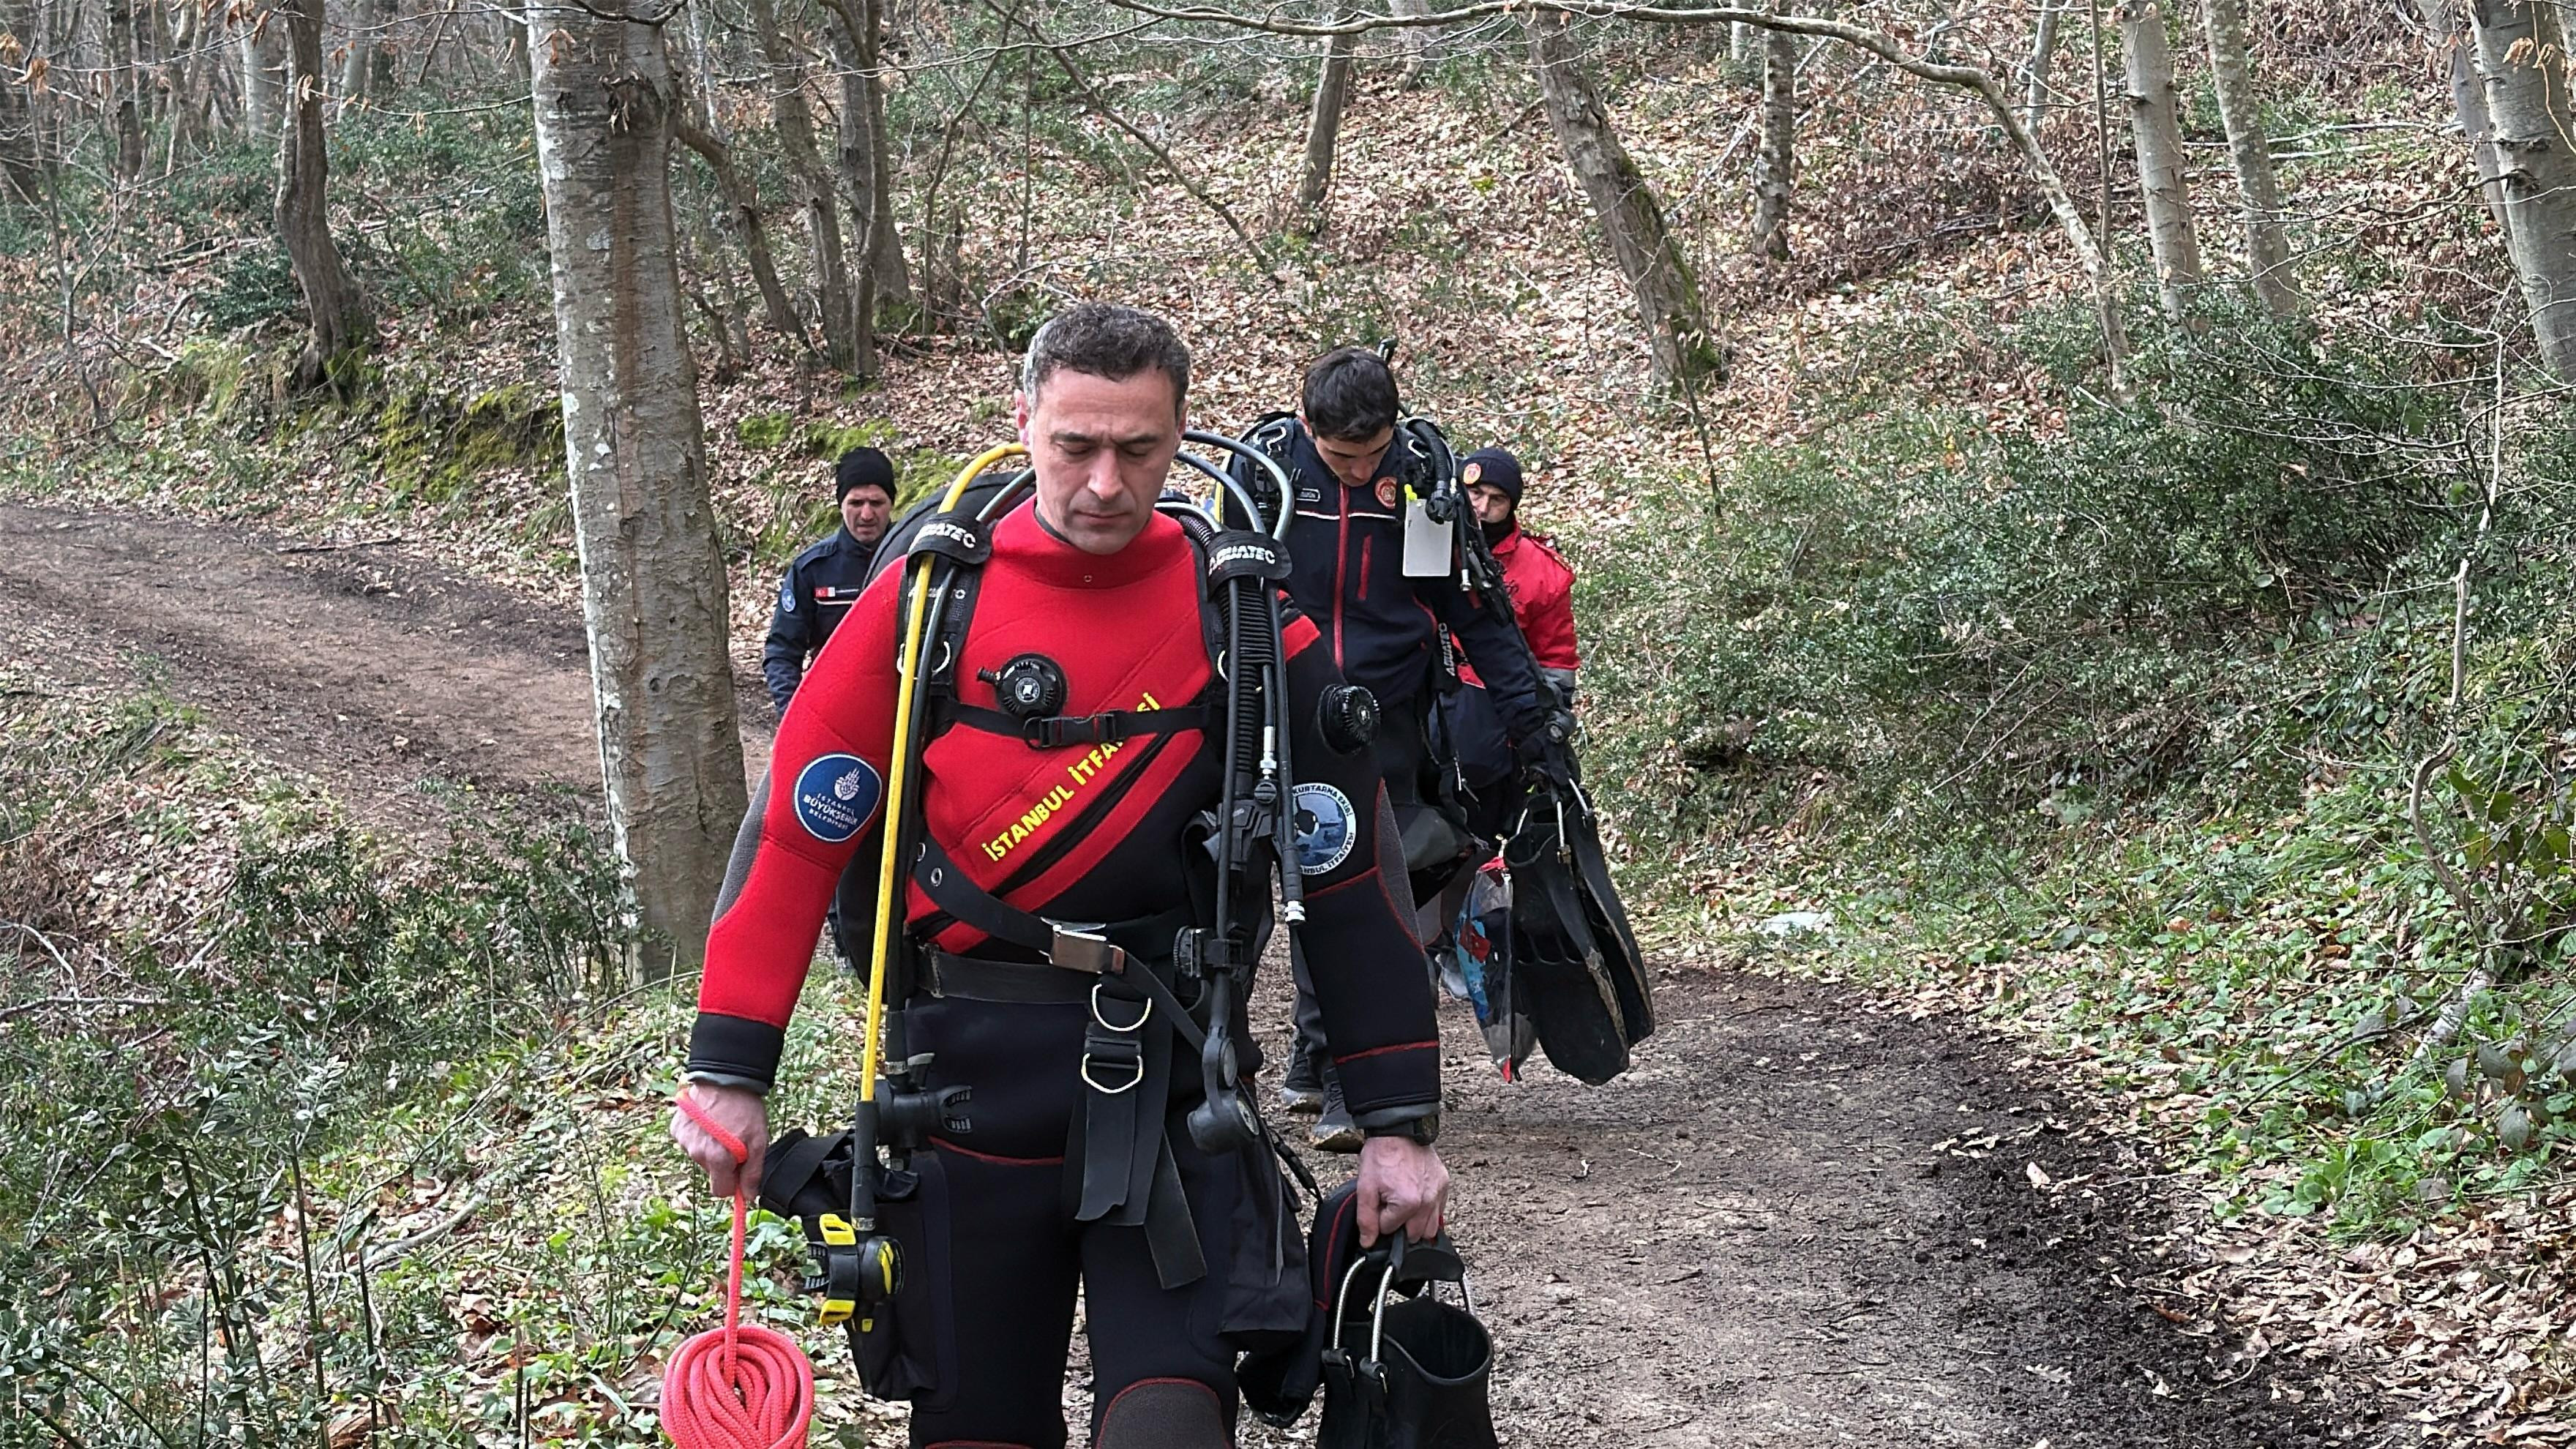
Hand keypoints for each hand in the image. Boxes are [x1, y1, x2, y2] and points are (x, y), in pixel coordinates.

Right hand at [671, 1081, 769, 1202]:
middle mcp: (696, 1152)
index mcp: (716, 1159)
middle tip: (735, 1140)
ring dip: (710, 1147)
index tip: (740, 1170)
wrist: (725, 1078)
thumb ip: (752, 1173)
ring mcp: (683, 1140)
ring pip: (700, 1155)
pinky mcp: (676, 1128)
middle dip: (722, 1162)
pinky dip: (698, 1135)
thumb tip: (748, 1197)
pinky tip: (708, 1120)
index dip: (732, 1183)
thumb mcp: (759, 1141)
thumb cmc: (745, 1109)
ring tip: (722, 1126)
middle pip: (711, 1171)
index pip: (719, 1190)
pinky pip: (689, 1141)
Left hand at [1355, 1135, 1449, 1247]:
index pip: (1390, 1230)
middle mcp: (1427, 1202)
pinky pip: (1439, 1212)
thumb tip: (1368, 1243)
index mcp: (1408, 1204)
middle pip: (1412, 1235)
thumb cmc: (1382, 1155)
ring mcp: (1438, 1194)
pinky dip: (1428, 1212)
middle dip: (1398, 1225)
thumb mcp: (1365, 1188)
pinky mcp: (1444, 1186)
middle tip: (1390, 1206)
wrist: (1398, 1131)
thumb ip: (1366, 1219)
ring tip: (1404, 1207)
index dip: (1380, 1219)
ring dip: (1416, 1225)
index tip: (1379, 1204)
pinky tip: (1417, 1201)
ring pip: (1430, 1229)